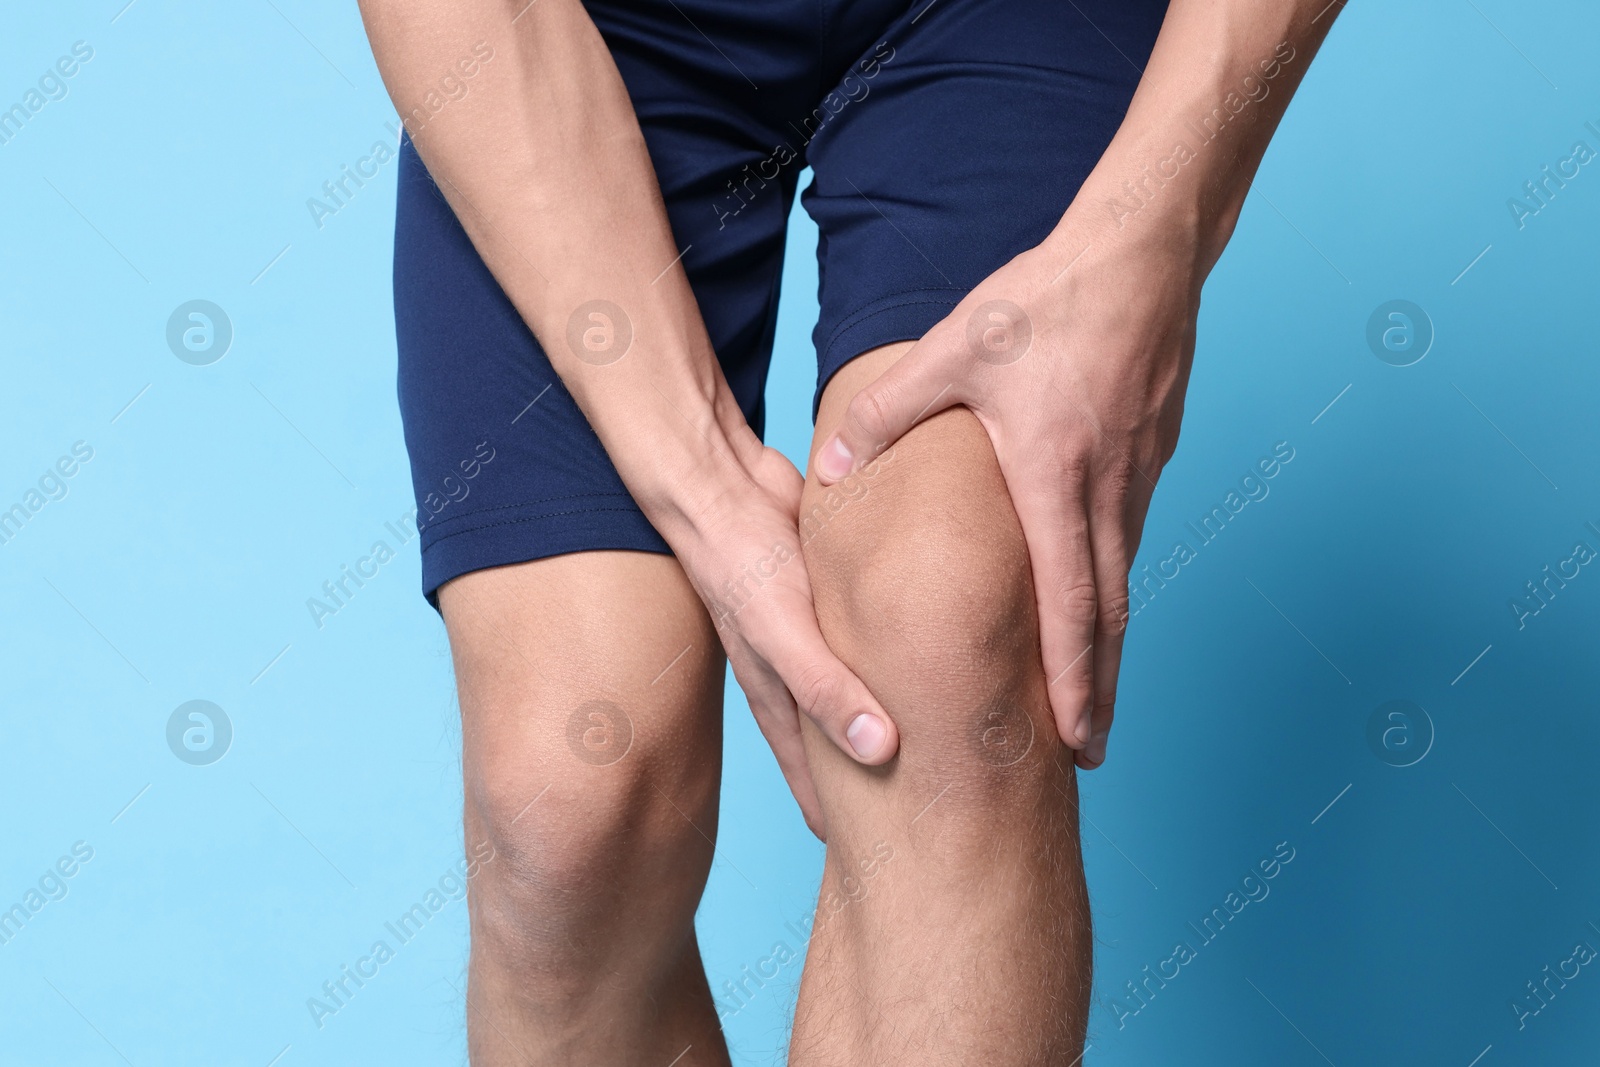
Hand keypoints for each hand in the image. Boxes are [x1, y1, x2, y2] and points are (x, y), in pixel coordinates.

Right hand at [670, 439, 899, 836]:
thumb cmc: (741, 564)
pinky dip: (896, 651)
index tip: (873, 859)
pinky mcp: (835, 587)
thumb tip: (881, 751)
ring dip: (889, 711)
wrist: (719, 484)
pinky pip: (872, 630)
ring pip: (859, 684)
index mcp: (779, 694)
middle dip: (872, 776)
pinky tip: (930, 651)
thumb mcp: (784, 633)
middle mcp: (795, 667)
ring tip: (933, 741)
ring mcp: (814, 628)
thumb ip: (827, 689)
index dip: (838, 815)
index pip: (813, 774)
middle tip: (919, 815)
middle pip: (838, 736)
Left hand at [812, 224, 1199, 768]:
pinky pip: (1130, 536)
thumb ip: (885, 413)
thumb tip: (827, 467)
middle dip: (1099, 690)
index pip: (1069, 600)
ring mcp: (1140, 473)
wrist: (1141, 247)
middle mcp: (1108, 488)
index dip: (1071, 677)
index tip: (1072, 738)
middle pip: (1109, 614)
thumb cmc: (1046, 299)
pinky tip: (1096, 602)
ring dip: (1108, 644)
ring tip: (1090, 696)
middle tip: (1090, 750)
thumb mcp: (954, 349)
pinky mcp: (1152, 453)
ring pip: (1124, 577)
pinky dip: (1114, 587)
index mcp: (1055, 475)